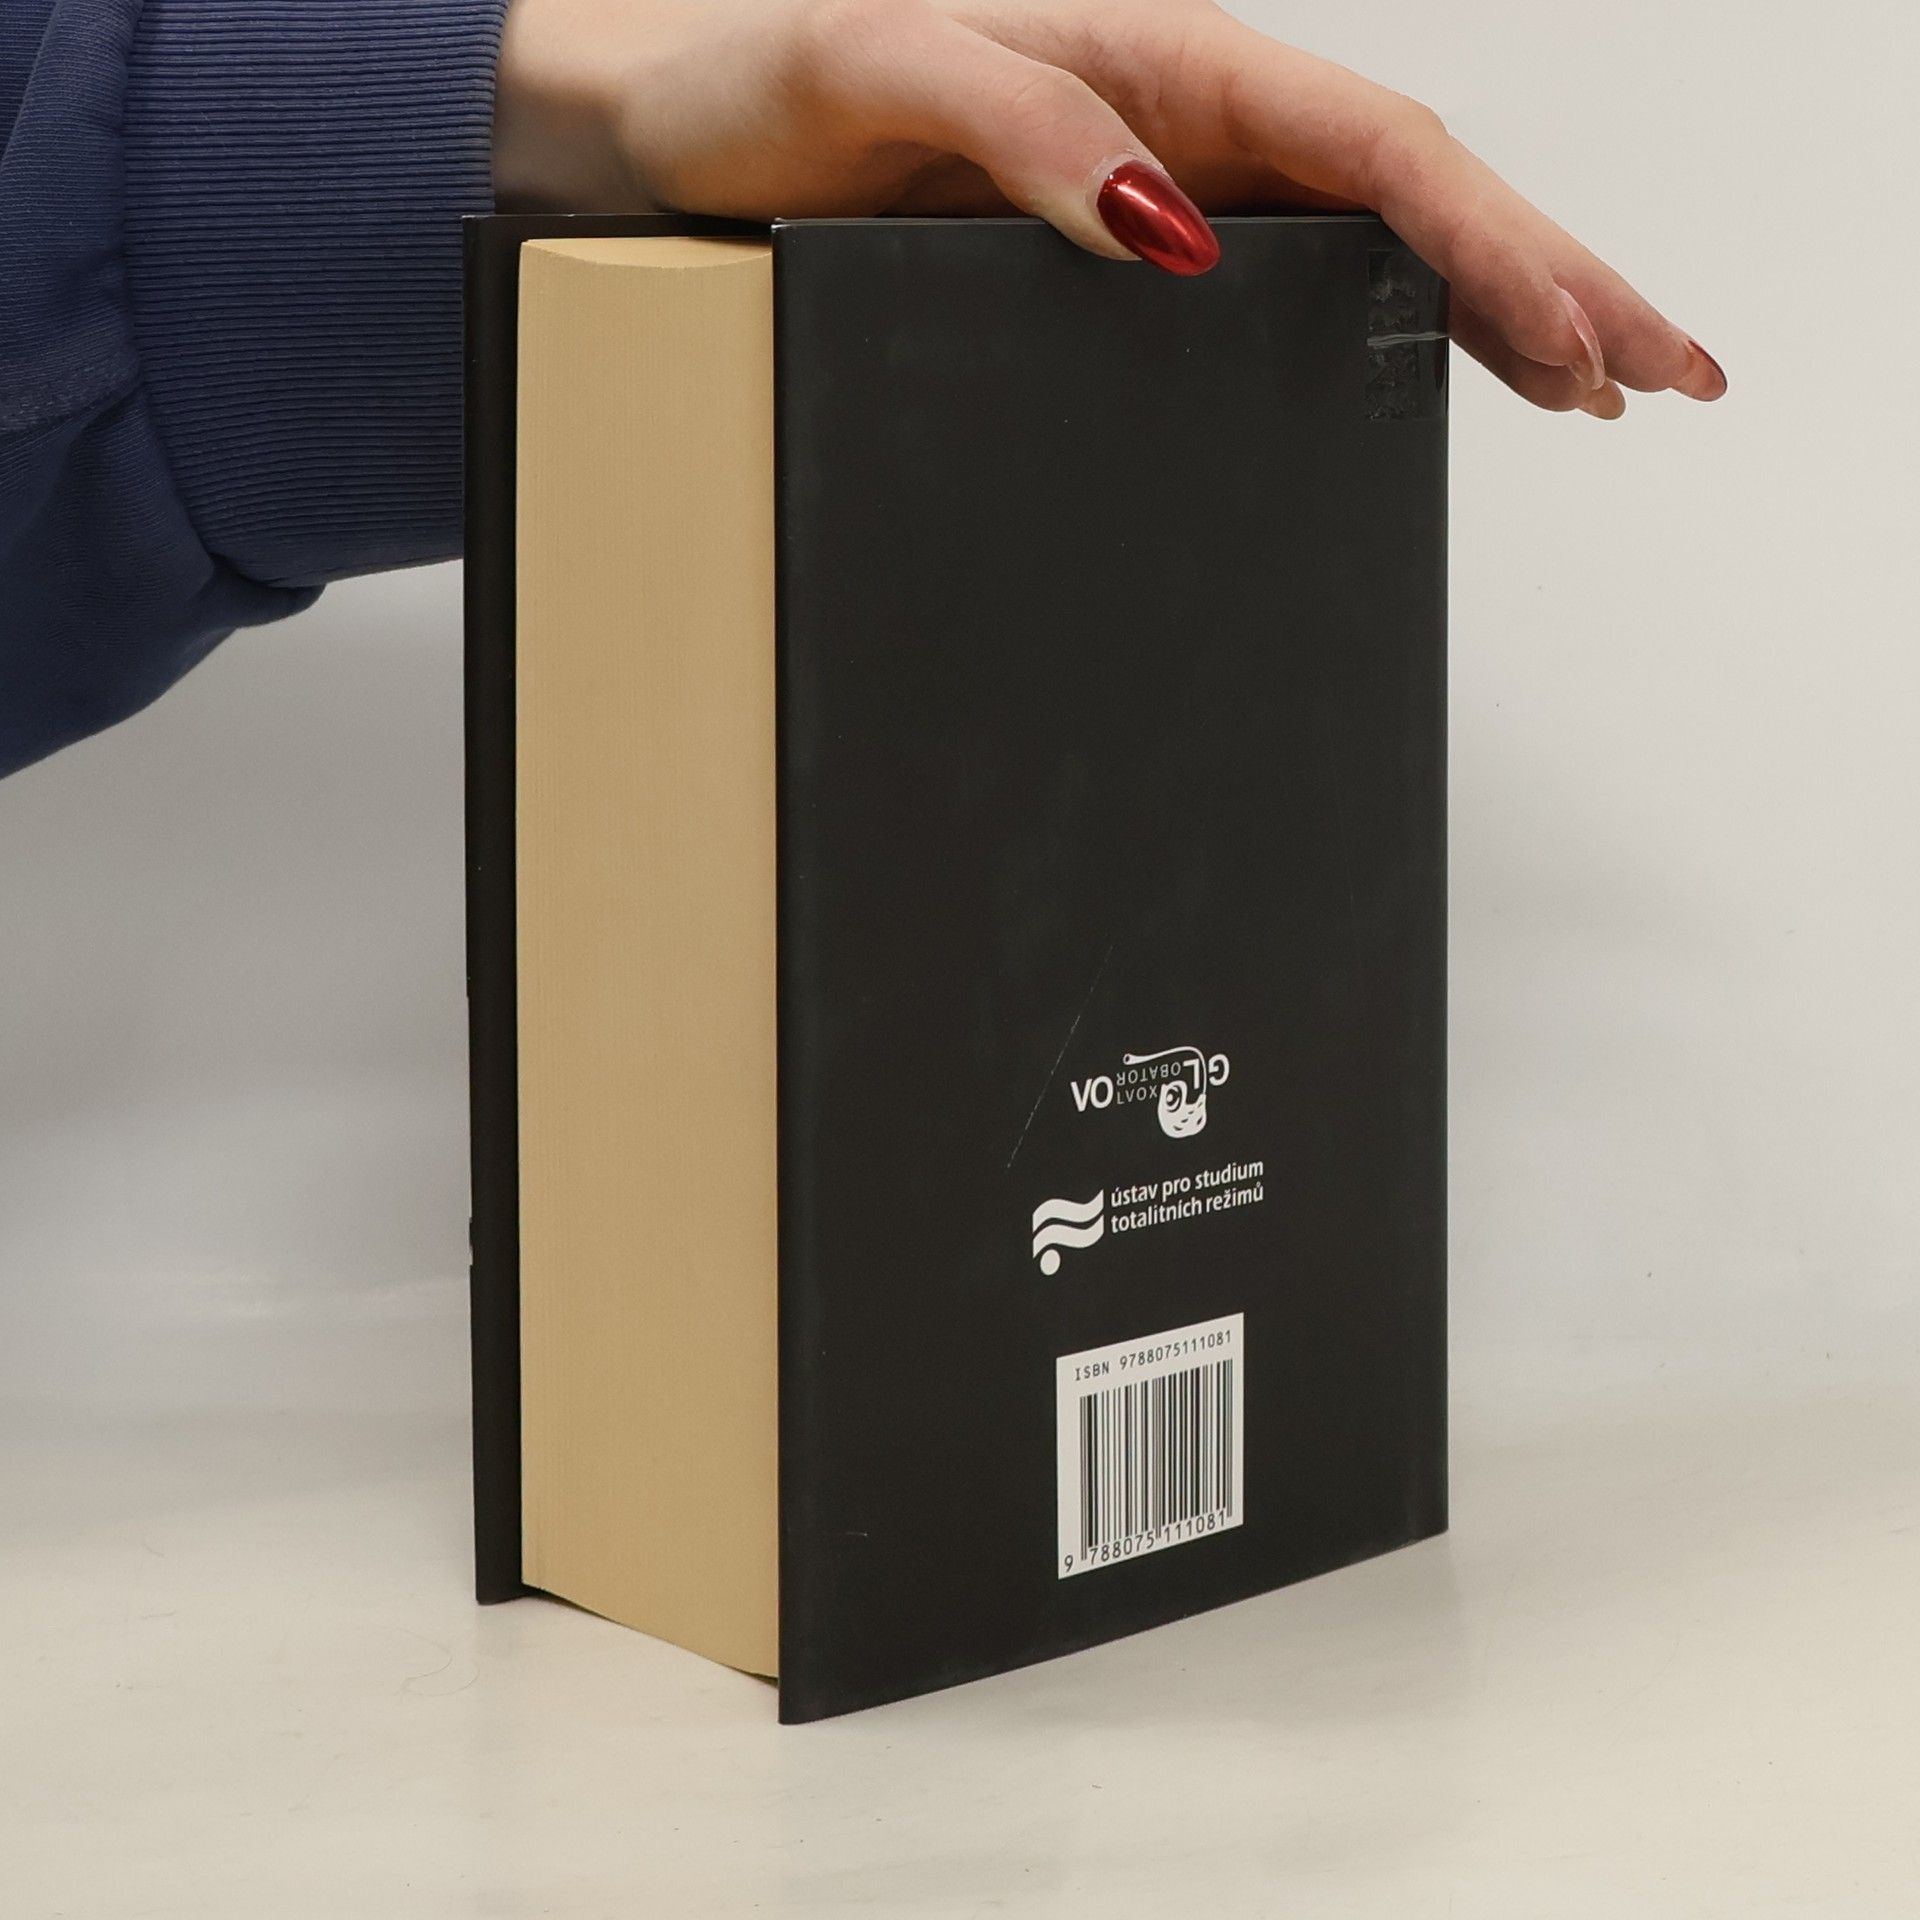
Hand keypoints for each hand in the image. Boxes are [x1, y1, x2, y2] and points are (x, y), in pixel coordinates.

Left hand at [494, 0, 1725, 418]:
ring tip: (1602, 380)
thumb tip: (1167, 224)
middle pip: (1416, 191)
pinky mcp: (1125, 251)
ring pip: (1375, 238)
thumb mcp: (869, 72)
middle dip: (1554, 277)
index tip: (1584, 341)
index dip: (1497, 249)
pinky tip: (1443, 368)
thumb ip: (1017, 119)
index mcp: (1158, 59)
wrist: (673, 138)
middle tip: (1666, 369)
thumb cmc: (752, 88)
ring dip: (1498, 305)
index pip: (1378, 147)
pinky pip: (1292, 280)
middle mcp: (1182, 119)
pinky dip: (1388, 323)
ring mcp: (1165, 186)